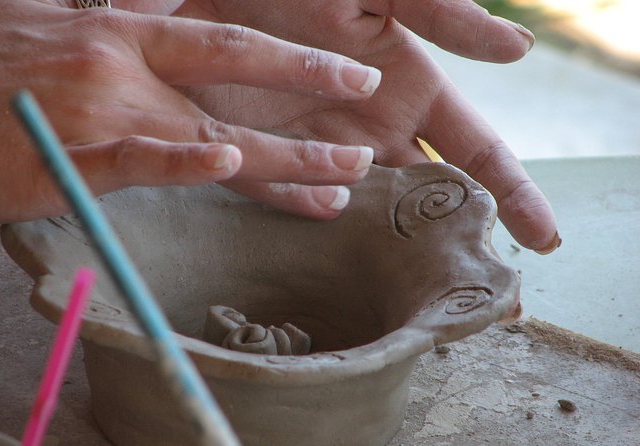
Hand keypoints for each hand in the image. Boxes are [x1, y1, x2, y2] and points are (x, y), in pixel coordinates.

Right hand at [0, 0, 379, 222]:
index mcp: (121, 29)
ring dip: (285, 157)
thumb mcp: (56, 23)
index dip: (293, 57)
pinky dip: (185, 161)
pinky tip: (228, 164)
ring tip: (345, 174)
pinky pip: (140, 159)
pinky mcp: (72, 156)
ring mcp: (102, 108)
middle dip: (313, 92)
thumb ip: (118, 26)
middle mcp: (122, 62)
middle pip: (237, 77)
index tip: (347, 70)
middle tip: (370, 113)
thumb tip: (165, 16)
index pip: (227, 40)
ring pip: (212, 132)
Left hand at [174, 0, 558, 252]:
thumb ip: (444, 17)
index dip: (516, 194)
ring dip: (390, 242)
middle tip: (486, 291)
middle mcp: (373, 131)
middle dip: (457, 244)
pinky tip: (332, 220)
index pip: (479, 154)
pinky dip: (310, 206)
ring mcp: (320, 149)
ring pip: (366, 209)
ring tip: (418, 278)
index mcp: (413, 94)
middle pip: (429, 200)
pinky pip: (291, 192)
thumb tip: (520, 48)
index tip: (545, 239)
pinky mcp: (264, 155)